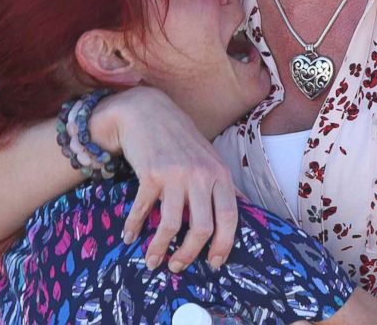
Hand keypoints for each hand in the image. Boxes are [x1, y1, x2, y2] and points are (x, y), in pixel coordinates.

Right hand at [91, 87, 237, 271]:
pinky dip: (134, 227)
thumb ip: (224, 184)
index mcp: (220, 173)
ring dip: (159, 249)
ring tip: (152, 261)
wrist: (146, 111)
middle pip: (202, 228)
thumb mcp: (209, 158)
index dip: (224, 244)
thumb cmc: (181, 138)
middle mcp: (201, 174)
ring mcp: (175, 174)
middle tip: (178, 266)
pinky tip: (129, 236)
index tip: (214, 263)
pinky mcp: (150, 173)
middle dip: (190, 254)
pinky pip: (142, 210)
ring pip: (171, 225)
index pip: (230, 217)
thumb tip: (247, 209)